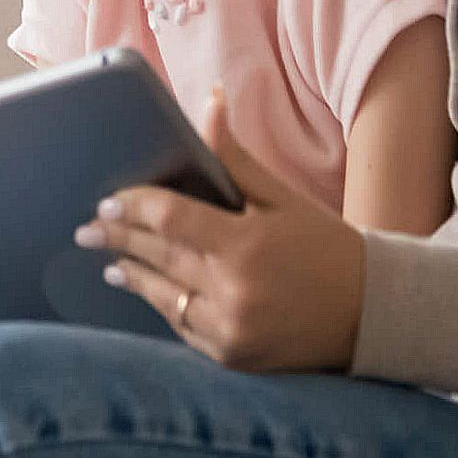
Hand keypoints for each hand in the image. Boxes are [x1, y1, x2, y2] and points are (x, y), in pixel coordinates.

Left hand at [75, 85, 366, 371]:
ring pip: (162, 297)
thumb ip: (236, 158)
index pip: (170, 219)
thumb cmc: (326, 247)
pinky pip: (182, 328)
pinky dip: (162, 305)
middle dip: (117, 238)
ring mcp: (230, 330)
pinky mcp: (231, 357)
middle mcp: (232, 291)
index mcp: (245, 245)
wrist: (372, 314)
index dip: (133, 207)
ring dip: (131, 274)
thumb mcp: (284, 198)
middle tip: (85, 226)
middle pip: (157, 257)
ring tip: (107, 258)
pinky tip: (146, 288)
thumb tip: (211, 100)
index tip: (107, 199)